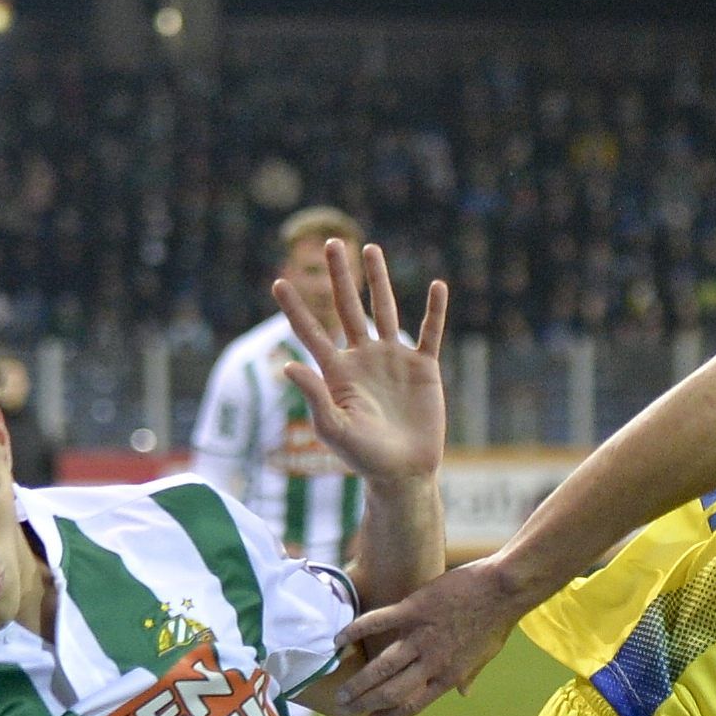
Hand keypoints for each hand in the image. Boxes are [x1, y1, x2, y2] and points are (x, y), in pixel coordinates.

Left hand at [273, 241, 448, 487]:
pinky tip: (436, 286)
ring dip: (379, 279)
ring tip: (371, 248)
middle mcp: (363, 359)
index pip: (312, 332)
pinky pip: (431, 332)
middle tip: (331, 242)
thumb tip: (286, 364)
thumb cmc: (363, 458)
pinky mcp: (423, 368)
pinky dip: (435, 310)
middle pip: (348, 307)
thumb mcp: (333, 429)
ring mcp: (393, 360)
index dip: (295, 308)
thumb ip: (313, 395)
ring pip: (385, 309)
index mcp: (337, 372)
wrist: (403, 473)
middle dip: (340, 276)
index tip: (278, 282)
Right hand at [334, 556, 526, 715]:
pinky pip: (377, 622)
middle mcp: (431, 662)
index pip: (413, 704)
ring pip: (381, 666)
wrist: (504, 589)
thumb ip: (468, 676)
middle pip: (391, 691)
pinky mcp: (413, 610)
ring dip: (359, 682)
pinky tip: (339, 638)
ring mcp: (421, 637)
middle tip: (346, 707)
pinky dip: (356, 631)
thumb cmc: (497, 621)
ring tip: (341, 690)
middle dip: (365, 703)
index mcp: (448, 676)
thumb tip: (465, 694)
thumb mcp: (485, 656)